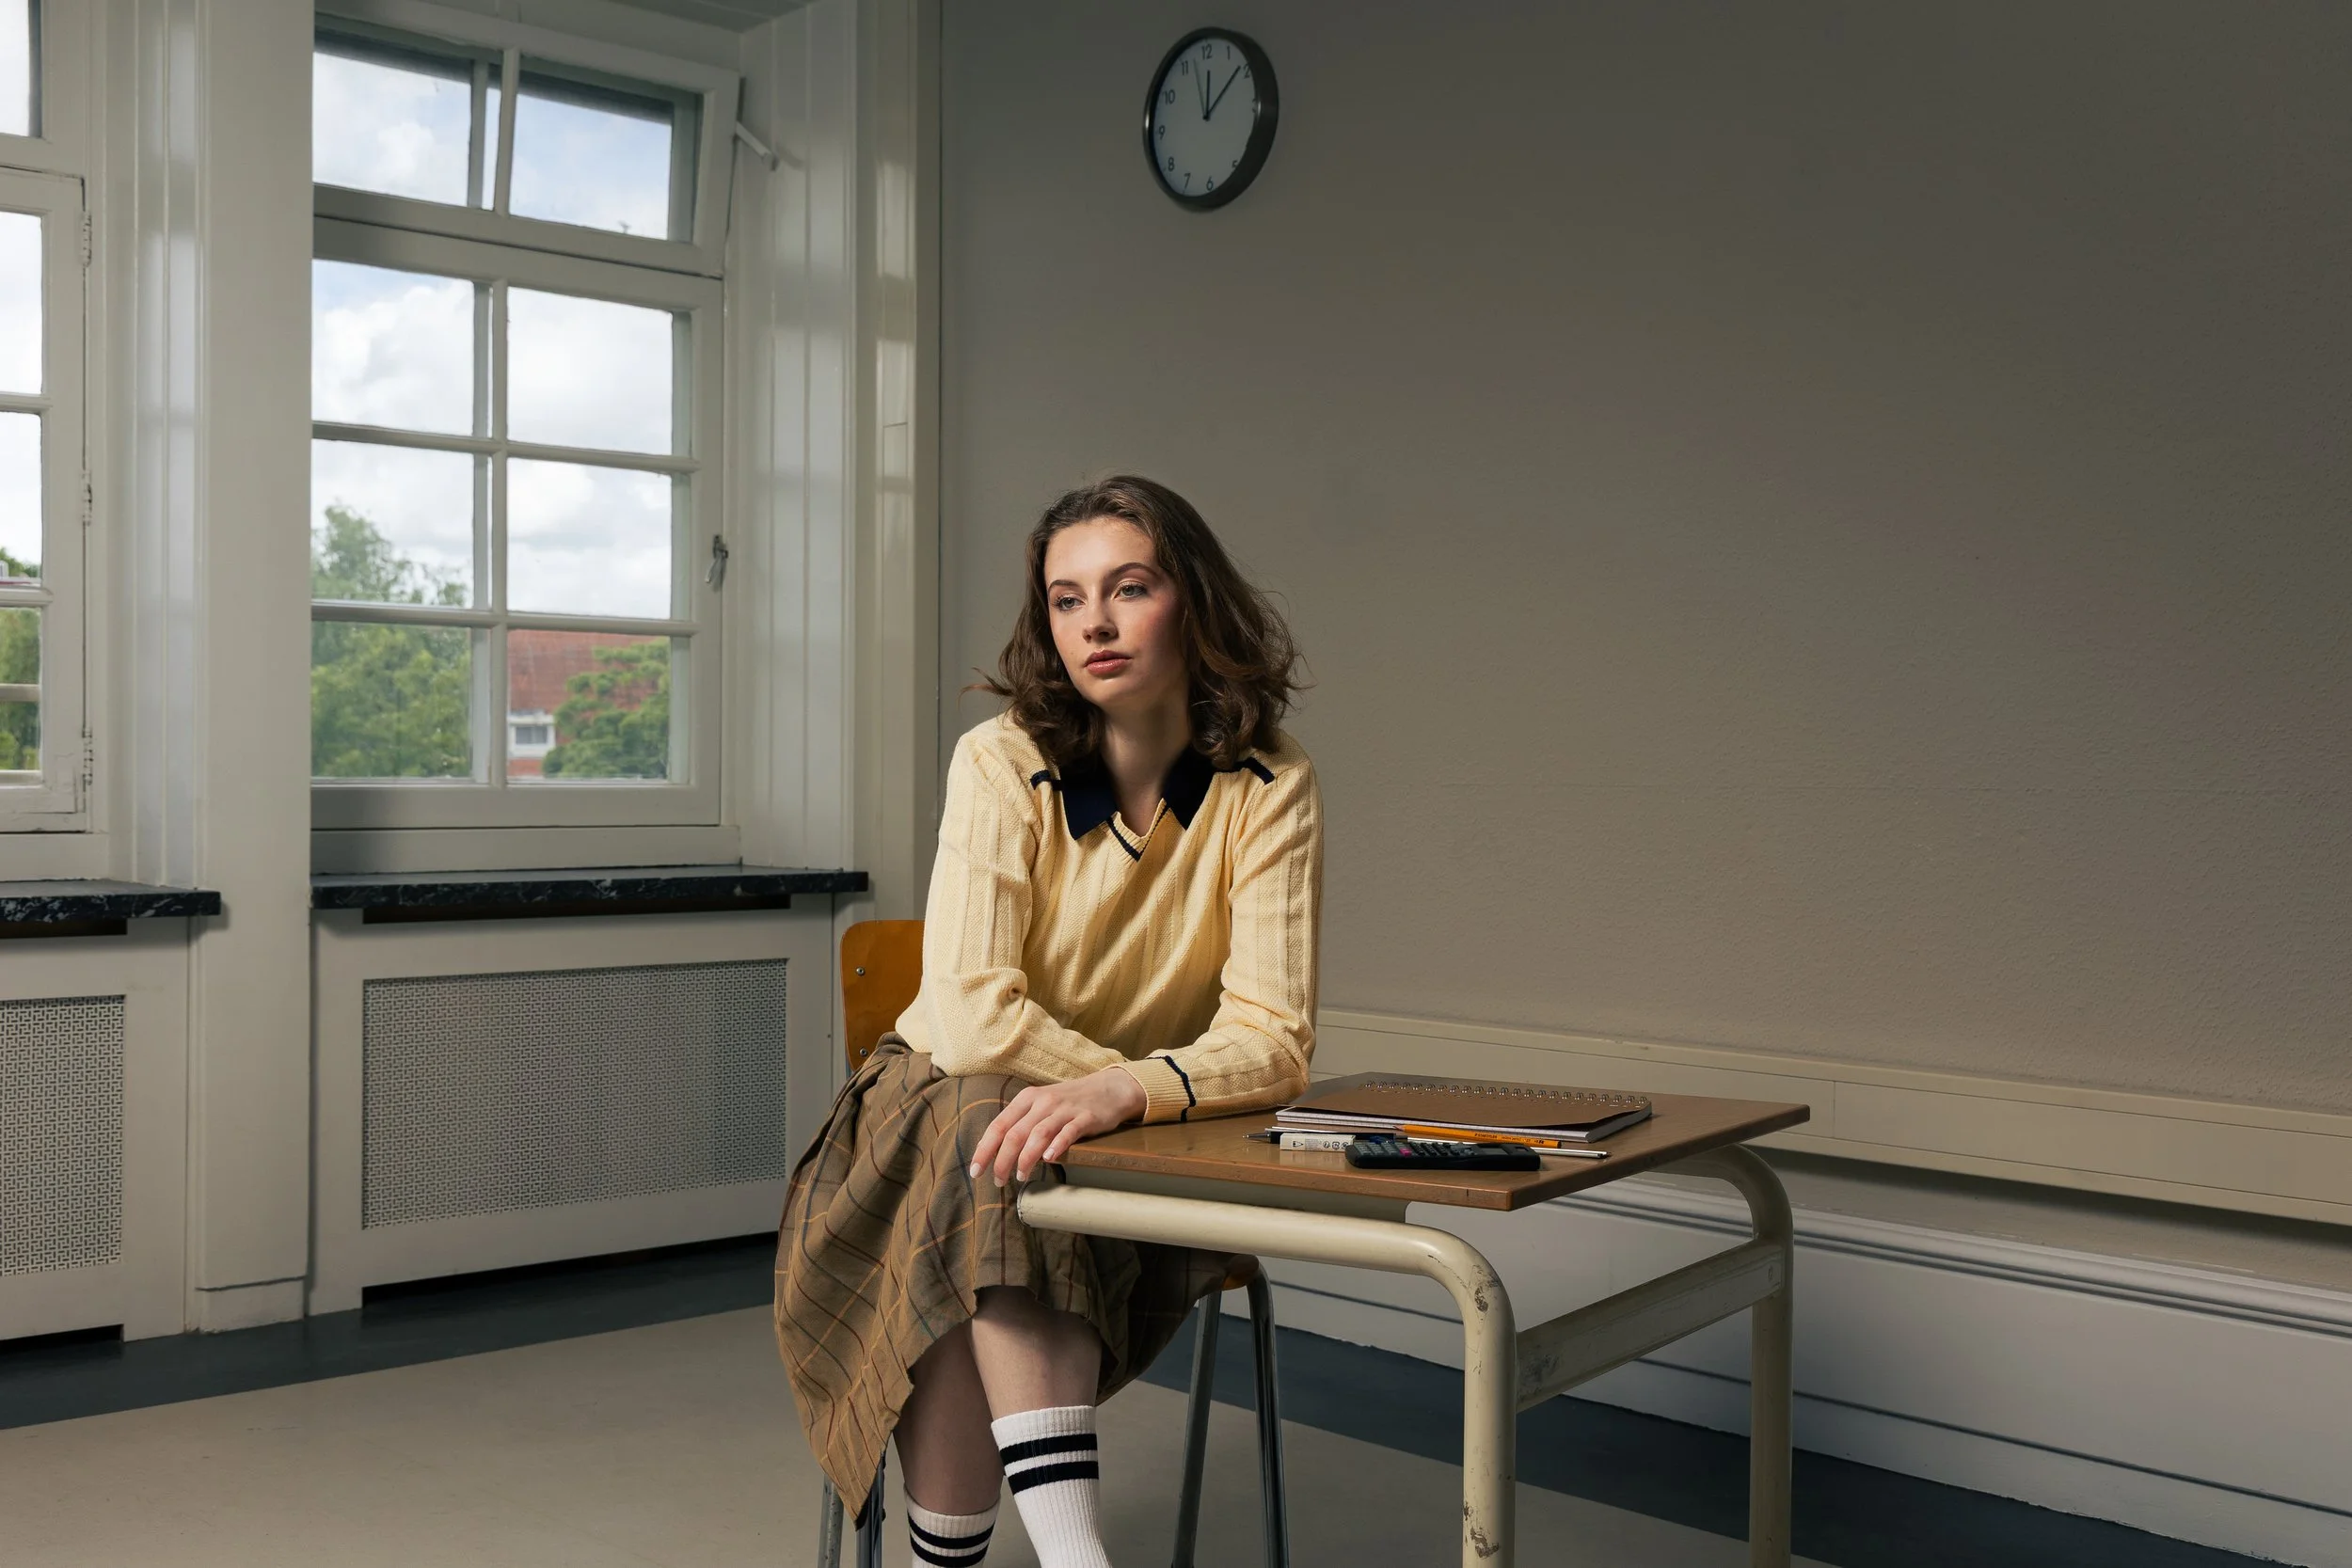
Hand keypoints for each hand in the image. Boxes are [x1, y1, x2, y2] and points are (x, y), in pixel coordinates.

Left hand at [970, 1066, 1148, 1185]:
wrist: (1108, 1088)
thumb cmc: (1068, 1102)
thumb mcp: (1040, 1106)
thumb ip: (1019, 1124)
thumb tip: (992, 1148)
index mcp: (1027, 1099)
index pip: (999, 1125)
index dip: (985, 1149)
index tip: (975, 1171)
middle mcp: (1043, 1102)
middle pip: (1015, 1133)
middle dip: (1002, 1160)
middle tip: (998, 1180)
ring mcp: (1065, 1109)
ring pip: (1038, 1134)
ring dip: (1026, 1158)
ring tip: (1020, 1176)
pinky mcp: (1085, 1118)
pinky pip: (1068, 1132)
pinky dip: (1057, 1146)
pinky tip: (1049, 1160)